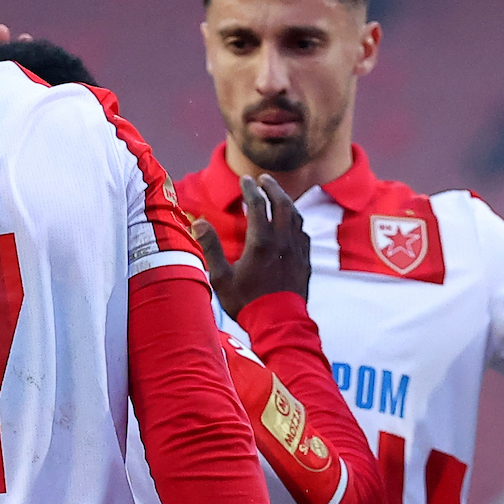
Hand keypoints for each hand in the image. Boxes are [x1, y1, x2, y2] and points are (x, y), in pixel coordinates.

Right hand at [193, 175, 307, 316]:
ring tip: (276, 194)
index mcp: (261, 242)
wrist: (279, 324)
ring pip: (295, 215)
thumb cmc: (246, 303)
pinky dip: (295, 219)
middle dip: (272, 187)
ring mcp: (297, 250)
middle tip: (263, 179)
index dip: (250, 189)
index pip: (257, 204)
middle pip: (281, 203)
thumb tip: (198, 222)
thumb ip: (210, 247)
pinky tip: (291, 221)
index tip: (245, 180)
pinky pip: (303, 232)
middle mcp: (282, 241)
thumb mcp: (221, 278)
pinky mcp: (305, 260)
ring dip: (285, 200)